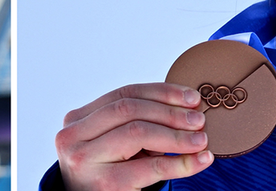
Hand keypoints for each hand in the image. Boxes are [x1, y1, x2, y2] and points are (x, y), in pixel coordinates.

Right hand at [55, 83, 213, 190]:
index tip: (191, 97)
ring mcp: (85, 159)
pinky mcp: (105, 183)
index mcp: (77, 120)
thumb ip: (136, 125)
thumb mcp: (112, 145)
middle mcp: (73, 136)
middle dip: (170, 112)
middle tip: (199, 120)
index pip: (124, 94)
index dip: (161, 93)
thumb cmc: (105, 176)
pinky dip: (181, 163)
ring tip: (201, 140)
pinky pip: (151, 167)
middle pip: (130, 110)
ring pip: (138, 132)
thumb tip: (187, 110)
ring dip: (176, 135)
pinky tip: (200, 160)